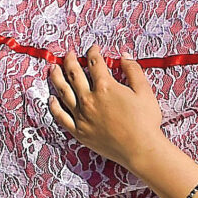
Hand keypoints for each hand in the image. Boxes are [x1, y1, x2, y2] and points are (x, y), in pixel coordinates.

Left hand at [46, 45, 166, 169]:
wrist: (140, 149)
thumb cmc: (145, 121)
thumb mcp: (145, 91)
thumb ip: (133, 70)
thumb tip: (123, 56)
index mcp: (105, 87)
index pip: (95, 63)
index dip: (93, 52)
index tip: (94, 48)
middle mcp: (89, 99)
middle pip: (74, 74)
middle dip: (71, 60)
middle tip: (69, 54)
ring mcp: (81, 115)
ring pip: (63, 92)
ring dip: (56, 77)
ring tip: (53, 68)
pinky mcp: (79, 131)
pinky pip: (61, 117)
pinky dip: (54, 106)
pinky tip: (52, 98)